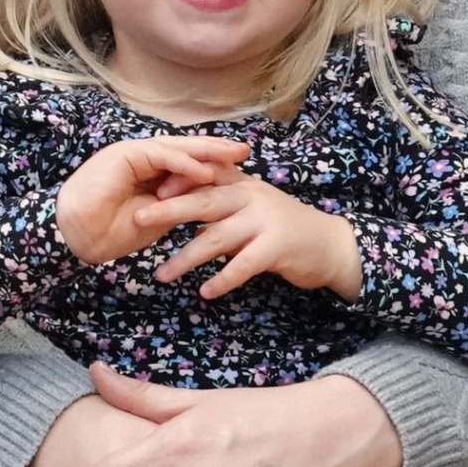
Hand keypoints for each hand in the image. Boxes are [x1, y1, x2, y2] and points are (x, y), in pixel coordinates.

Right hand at [55, 137, 250, 264]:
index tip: (240, 168)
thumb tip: (206, 200)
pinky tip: (204, 170)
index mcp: (148, 172)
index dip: (211, 162)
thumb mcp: (157, 217)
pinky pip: (159, 155)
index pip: (185, 162)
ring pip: (175, 148)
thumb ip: (178, 204)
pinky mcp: (124, 154)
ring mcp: (132, 153)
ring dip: (205, 151)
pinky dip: (183, 163)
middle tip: (245, 149)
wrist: (78, 236)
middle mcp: (142, 158)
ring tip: (233, 154)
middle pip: (184, 150)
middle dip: (215, 150)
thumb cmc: (111, 231)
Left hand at [134, 173, 363, 300]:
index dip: (175, 180)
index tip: (145, 189)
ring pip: (216, 237)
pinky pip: (243, 265)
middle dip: (168, 210)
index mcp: (241, 184)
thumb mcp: (249, 206)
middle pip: (203, 202)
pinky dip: (222, 279)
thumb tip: (173, 206)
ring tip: (161, 274)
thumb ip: (216, 205)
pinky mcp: (277, 247)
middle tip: (137, 219)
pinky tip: (204, 292)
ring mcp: (265, 221)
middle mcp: (251, 197)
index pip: (203, 174)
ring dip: (186, 258)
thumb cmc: (280, 226)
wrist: (330, 245)